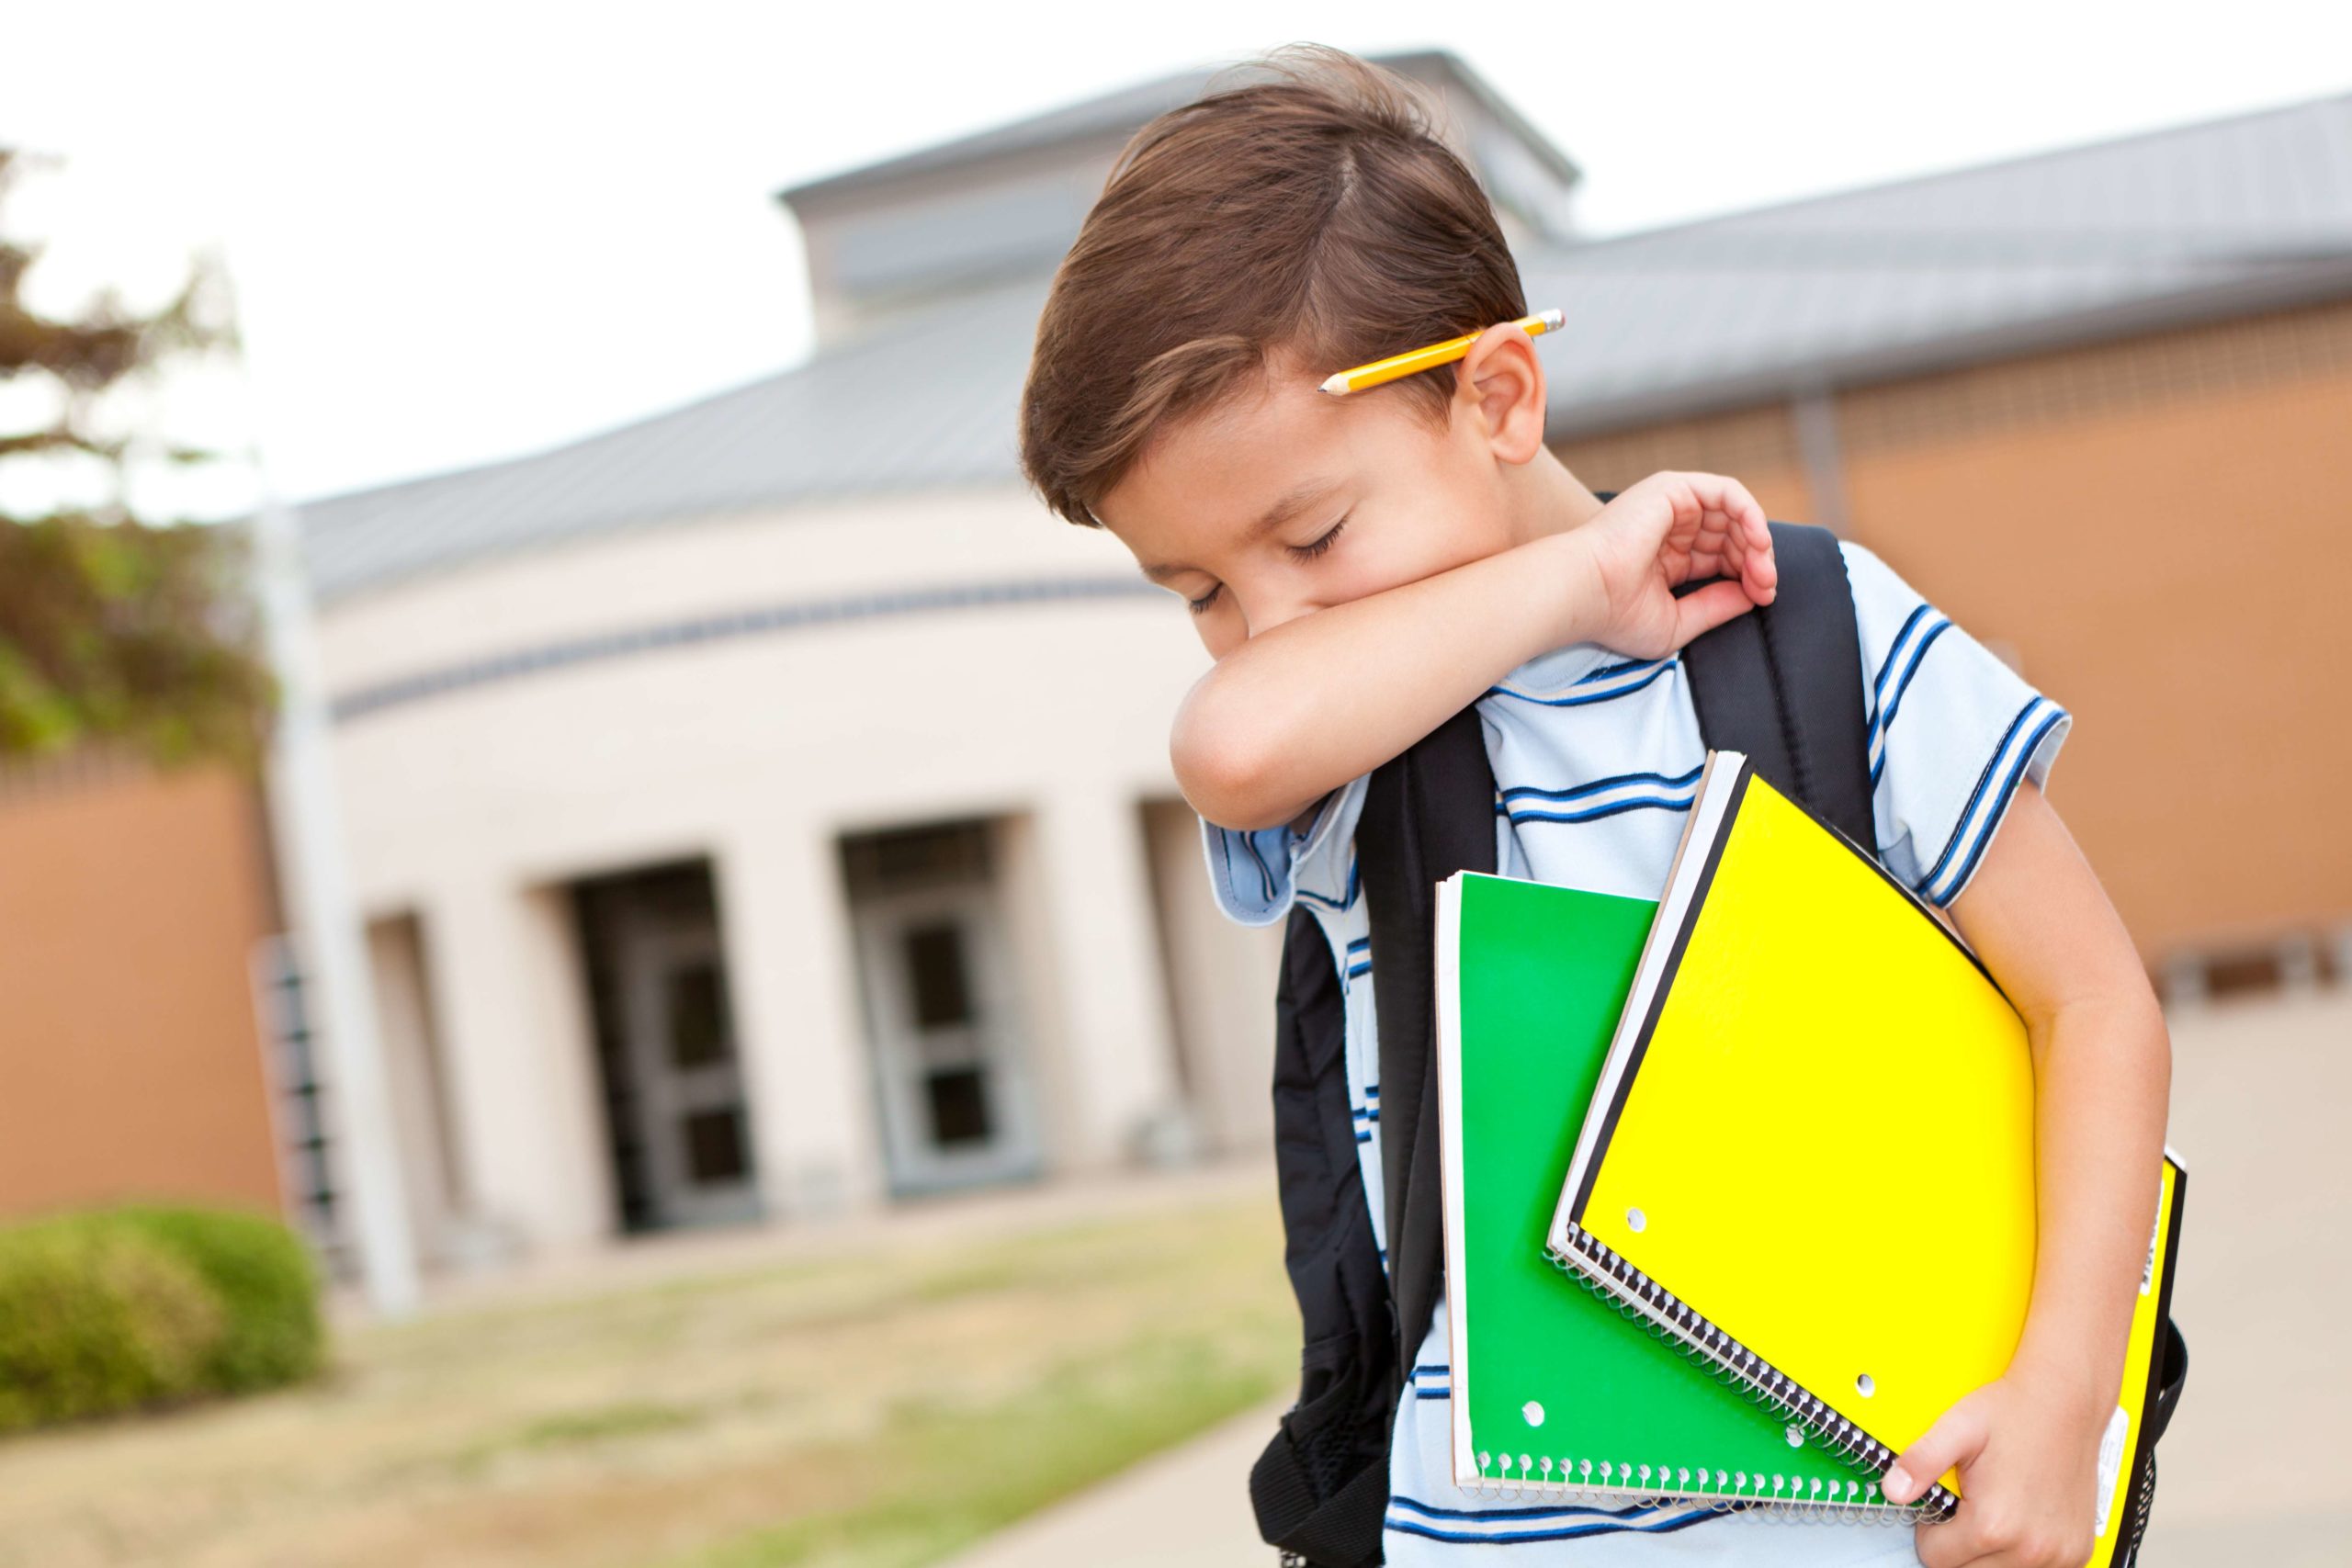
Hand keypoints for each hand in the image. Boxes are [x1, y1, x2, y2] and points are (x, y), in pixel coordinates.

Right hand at [1569, 471, 1776, 658]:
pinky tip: (1757, 541)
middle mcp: (1670, 528)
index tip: (1762, 598)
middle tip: (1766, 587)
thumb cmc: (1615, 614)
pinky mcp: (1673, 489)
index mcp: (1666, 558)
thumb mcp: (1677, 622)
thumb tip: (1752, 596)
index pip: (1721, 558)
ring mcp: (1672, 506)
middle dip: (1756, 560)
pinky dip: (1749, 513)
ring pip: (1734, 513)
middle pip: (1732, 535)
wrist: (1584, 593)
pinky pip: (1727, 492)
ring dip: (1756, 540)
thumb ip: (1715, 607)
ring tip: (1762, 568)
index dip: (1747, 575)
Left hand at [1884, 1366, 2106, 1567]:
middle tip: (1969, 1506)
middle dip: (1959, 1546)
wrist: (2065, 1402)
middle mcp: (2030, 1548)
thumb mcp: (1956, 1428)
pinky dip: (2022, 1555)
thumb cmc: (2014, 1413)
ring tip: (1996, 1511)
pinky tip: (2022, 1523)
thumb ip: (1920, 1462)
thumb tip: (1892, 1490)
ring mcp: (2058, 1556)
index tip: (1943, 1508)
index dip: (1931, 1532)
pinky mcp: (2077, 1554)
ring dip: (1990, 1554)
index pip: (1936, 1559)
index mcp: (1994, 1524)